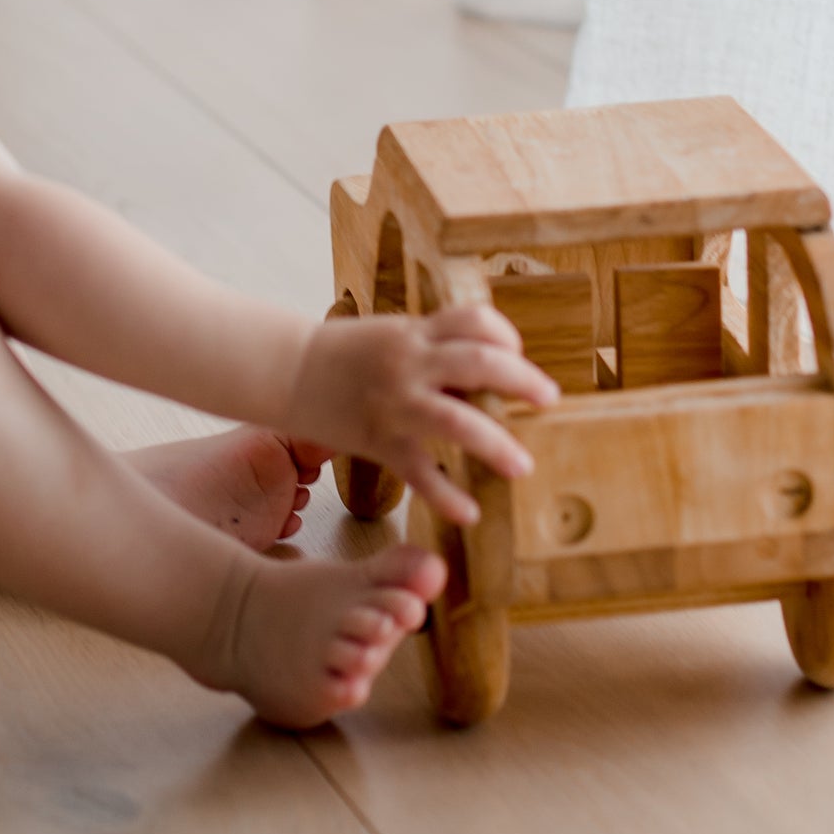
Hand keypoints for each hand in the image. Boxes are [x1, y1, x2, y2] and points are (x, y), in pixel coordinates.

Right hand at [288, 304, 560, 527]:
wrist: (286, 369)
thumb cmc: (341, 354)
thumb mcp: (391, 335)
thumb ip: (433, 348)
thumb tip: (482, 364)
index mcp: (415, 333)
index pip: (476, 321)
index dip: (507, 337)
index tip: (518, 356)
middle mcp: (410, 364)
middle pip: (481, 364)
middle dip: (523, 382)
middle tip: (548, 399)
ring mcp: (396, 404)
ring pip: (459, 423)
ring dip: (497, 445)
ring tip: (522, 465)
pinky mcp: (380, 441)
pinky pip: (421, 474)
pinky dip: (448, 496)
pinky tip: (470, 512)